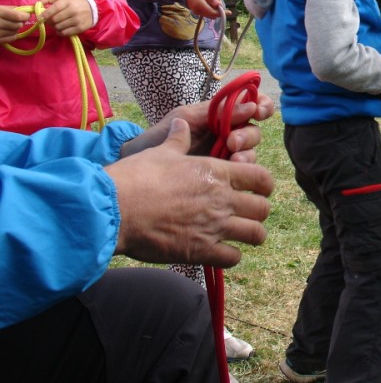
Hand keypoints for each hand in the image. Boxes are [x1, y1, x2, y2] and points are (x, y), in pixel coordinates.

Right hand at [0, 5, 29, 42]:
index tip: (27, 15)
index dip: (25, 16)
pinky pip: (10, 39)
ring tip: (10, 25)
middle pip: (18, 25)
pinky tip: (8, 31)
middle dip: (20, 22)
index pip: (17, 16)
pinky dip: (12, 35)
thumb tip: (25, 11)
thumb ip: (11, 8)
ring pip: (15, 32)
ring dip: (16, 29)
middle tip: (18, 20)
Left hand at [38, 0, 93, 36]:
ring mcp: (77, 20)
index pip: (53, 9)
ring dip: (55, 27)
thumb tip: (35, 4)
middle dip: (49, 22)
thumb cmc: (73, 2)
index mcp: (67, 1)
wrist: (93, 8)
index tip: (39, 18)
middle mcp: (73, 10)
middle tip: (49, 21)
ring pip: (58, 27)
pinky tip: (62, 28)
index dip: (44, 15)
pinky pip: (65, 33)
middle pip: (54, 20)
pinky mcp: (80, 28)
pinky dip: (60, 32)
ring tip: (57, 24)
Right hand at [107, 118, 273, 267]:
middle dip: (259, 212)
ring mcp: (214, 226)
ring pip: (256, 234)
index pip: (262, 178)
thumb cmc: (136, 177)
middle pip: (263, 208)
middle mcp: (222, 198)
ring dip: (251, 235)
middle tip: (248, 214)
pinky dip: (231, 256)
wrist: (114, 209)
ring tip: (241, 235)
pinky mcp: (201, 250)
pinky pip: (233, 258)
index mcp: (217, 172)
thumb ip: (178, 140)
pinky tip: (221, 251)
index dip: (264, 185)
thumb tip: (181, 124)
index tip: (259, 190)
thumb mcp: (160, 152)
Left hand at [120, 94, 275, 163]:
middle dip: (247, 135)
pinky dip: (241, 171)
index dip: (260, 106)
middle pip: (253, 131)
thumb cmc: (158, 136)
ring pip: (250, 153)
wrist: (139, 165)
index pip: (249, 106)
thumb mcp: (185, 118)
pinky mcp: (222, 176)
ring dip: (246, 154)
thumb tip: (249, 105)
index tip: (258, 111)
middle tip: (233, 141)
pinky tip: (232, 171)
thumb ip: (215, 111)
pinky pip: (241, 173)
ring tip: (233, 158)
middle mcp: (227, 134)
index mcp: (219, 115)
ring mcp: (225, 156)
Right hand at [185, 0, 222, 17]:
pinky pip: (207, 13)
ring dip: (215, 9)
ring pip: (210, 15)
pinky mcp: (198, 12)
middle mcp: (198, 11)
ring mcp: (197, 12)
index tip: (229, 12)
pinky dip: (212, 9)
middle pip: (212, 15)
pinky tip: (211, 2)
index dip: (222, 13)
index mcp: (199, 5)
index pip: (212, 13)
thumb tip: (218, 5)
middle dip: (219, 10)